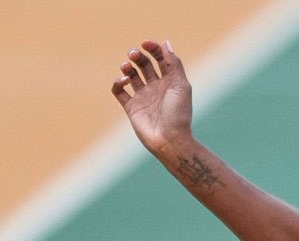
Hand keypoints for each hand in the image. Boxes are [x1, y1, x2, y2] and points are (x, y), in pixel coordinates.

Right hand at [110, 40, 192, 154]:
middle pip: (143, 64)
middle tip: (134, 55)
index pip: (160, 58)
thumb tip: (165, 42)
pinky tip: (123, 81)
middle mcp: (156, 87)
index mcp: (170, 81)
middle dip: (137, 56)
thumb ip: (174, 64)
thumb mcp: (181, 85)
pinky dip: (117, 82)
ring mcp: (143, 96)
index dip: (152, 48)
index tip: (145, 44)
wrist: (169, 140)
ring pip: (130, 75)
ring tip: (127, 67)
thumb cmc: (178, 113)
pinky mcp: (131, 107)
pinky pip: (119, 90)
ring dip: (127, 66)